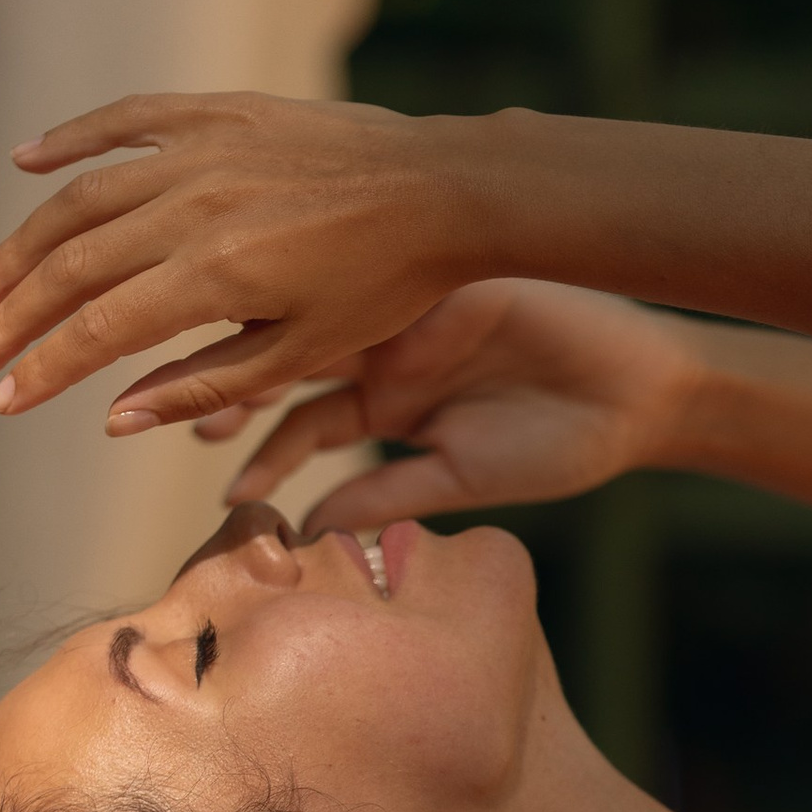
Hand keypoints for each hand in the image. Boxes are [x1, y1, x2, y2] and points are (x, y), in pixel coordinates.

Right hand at [0, 90, 478, 426]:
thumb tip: (113, 418)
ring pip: (83, 196)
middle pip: (72, 266)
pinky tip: (24, 161)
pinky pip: (127, 120)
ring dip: (23, 242)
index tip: (0, 399)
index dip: (42, 369)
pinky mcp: (219, 112)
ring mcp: (202, 150)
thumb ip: (203, 387)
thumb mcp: (301, 354)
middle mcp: (193, 205)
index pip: (98, 332)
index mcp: (213, 276)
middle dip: (13, 318)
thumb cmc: (386, 287)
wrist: (447, 190)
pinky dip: (71, 138)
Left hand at [211, 279, 698, 534]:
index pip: (299, 418)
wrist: (642, 397)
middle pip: (284, 359)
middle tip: (170, 425)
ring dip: (259, 356)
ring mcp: (407, 310)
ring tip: (208, 405)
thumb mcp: (460, 477)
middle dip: (227, 387)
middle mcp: (383, 347)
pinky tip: (301, 341)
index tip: (224, 499)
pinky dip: (335, 316)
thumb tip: (309, 528)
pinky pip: (375, 295)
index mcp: (385, 394)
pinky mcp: (437, 283)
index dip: (256, 450)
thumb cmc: (562, 444)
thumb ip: (384, 495)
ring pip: (313, 323)